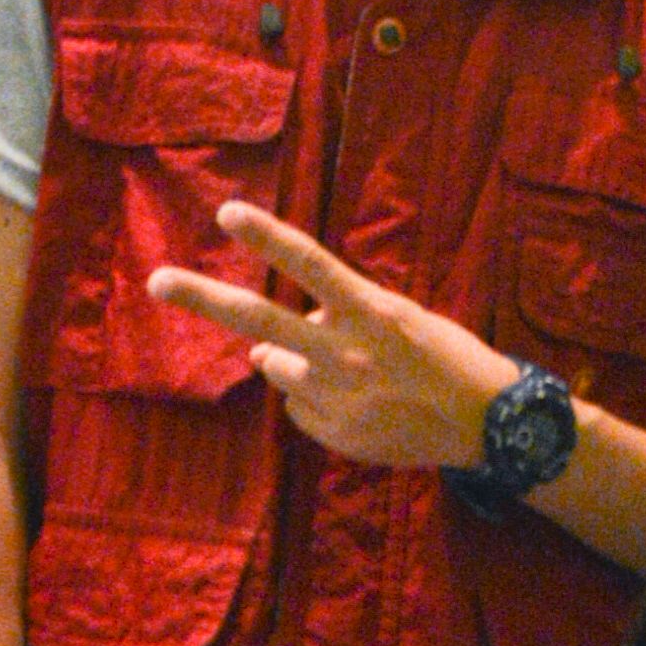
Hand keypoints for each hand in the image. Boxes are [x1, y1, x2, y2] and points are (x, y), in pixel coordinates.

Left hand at [143, 203, 513, 478]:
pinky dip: (315, 399)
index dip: (268, 236)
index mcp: (372, 312)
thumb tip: (262, 348)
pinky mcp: (334, 433)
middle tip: (156, 280)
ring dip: (294, 359)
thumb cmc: (446, 358)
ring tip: (351, 372)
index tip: (227, 213)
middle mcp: (348, 351)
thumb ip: (336, 321)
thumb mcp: (399, 321)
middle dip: (202, 296)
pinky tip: (361, 404)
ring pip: (277, 363)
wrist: (489, 424)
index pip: (310, 264)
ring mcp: (337, 395)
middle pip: (260, 317)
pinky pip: (298, 406)